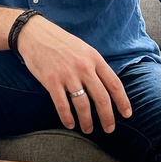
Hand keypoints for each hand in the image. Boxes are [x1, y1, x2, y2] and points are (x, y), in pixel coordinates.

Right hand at [17, 15, 131, 133]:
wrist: (34, 33)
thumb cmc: (57, 41)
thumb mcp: (82, 48)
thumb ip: (93, 64)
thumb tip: (104, 85)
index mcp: (93, 58)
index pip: (114, 84)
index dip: (122, 101)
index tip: (126, 114)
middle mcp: (83, 67)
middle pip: (101, 98)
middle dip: (107, 117)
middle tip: (109, 128)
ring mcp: (67, 74)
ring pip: (82, 104)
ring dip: (87, 121)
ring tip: (88, 129)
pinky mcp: (51, 80)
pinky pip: (62, 104)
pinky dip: (67, 117)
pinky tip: (69, 123)